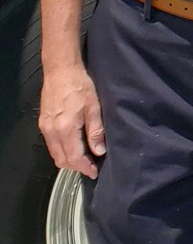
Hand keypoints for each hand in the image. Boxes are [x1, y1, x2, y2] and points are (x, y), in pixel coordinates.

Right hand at [39, 63, 104, 178]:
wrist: (61, 70)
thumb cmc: (80, 86)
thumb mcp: (94, 107)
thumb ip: (96, 131)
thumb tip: (99, 151)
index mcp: (65, 129)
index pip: (74, 157)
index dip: (85, 168)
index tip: (95, 172)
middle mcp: (52, 132)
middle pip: (61, 160)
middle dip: (76, 166)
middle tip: (91, 166)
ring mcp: (45, 128)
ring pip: (55, 154)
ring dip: (68, 160)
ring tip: (85, 158)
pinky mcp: (43, 123)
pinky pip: (51, 145)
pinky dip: (62, 150)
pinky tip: (74, 146)